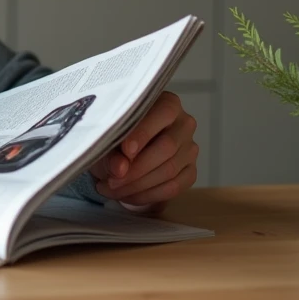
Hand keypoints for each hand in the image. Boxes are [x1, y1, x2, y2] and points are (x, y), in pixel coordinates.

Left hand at [88, 91, 197, 212]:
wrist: (124, 149)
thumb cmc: (116, 134)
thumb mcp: (107, 137)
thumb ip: (111, 151)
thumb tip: (120, 169)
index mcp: (167, 103)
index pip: (162, 114)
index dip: (144, 133)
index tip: (125, 150)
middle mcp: (184, 123)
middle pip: (167, 147)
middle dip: (136, 169)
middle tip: (111, 181)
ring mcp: (190, 148)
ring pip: (169, 170)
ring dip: (138, 186)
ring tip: (112, 190)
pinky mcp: (190, 171)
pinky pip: (174, 187)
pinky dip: (148, 195)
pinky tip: (127, 196)